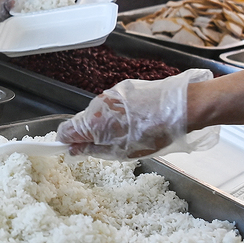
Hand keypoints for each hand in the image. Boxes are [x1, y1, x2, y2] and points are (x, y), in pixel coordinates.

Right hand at [56, 71, 217, 158]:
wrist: (179, 108)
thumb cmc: (152, 134)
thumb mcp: (121, 152)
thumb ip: (93, 150)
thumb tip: (74, 151)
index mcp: (92, 122)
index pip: (64, 131)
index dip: (66, 143)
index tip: (74, 152)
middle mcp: (96, 105)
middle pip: (81, 122)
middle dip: (88, 136)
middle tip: (107, 148)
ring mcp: (110, 95)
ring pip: (96, 114)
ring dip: (104, 126)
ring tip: (126, 135)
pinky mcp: (123, 89)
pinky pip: (111, 105)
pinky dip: (116, 115)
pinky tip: (134, 122)